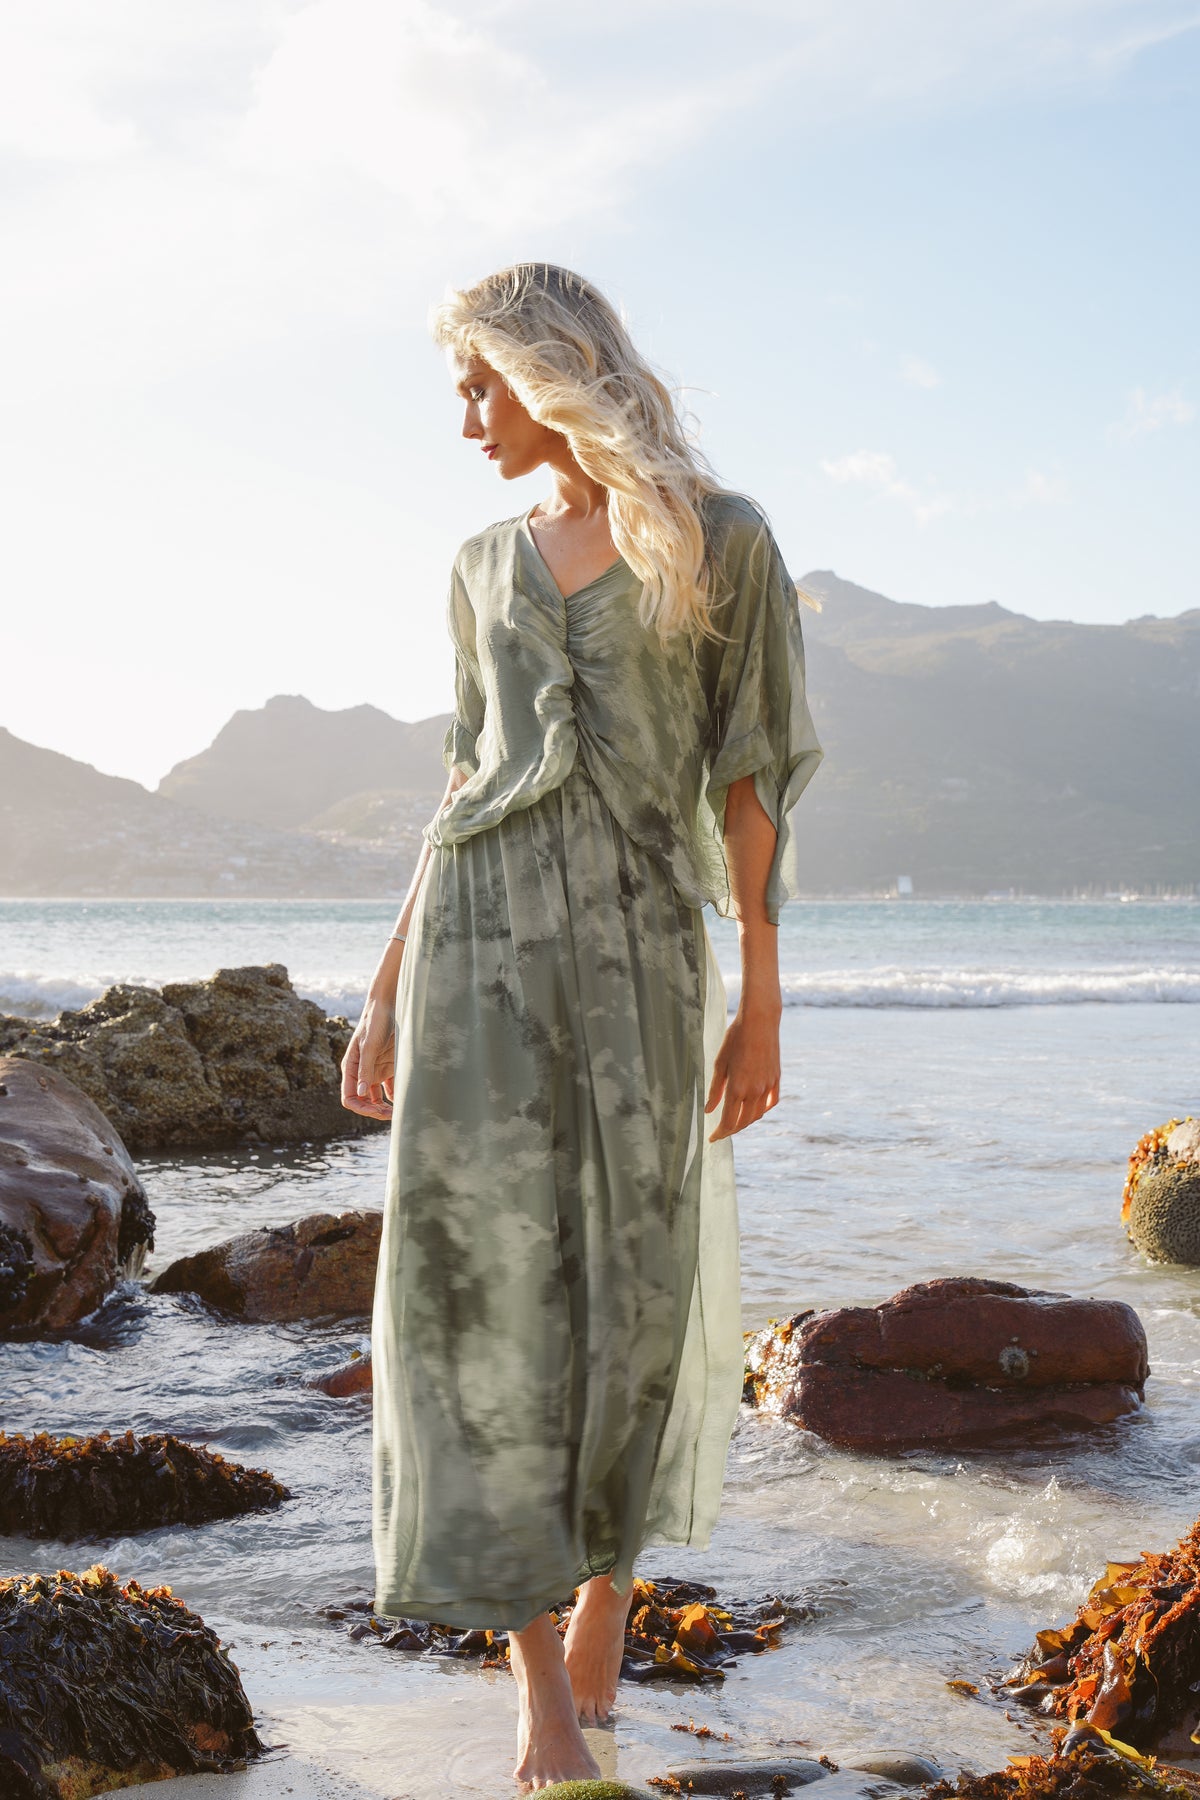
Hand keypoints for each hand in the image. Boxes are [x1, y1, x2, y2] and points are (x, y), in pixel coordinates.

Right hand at [340, 995, 395, 1119]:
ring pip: (376, 1098)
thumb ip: (364, 1068)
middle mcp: (360, 1073)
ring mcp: (374, 1071)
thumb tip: (360, 1092)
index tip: (377, 1112)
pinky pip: (389, 1088)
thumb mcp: (369, 1045)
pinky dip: (395, 1097)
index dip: (361, 1108)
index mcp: (350, 1068)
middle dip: (374, 1110)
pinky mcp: (387, 1067)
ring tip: (398, 1112)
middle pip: (363, 1101)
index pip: (350, 1097)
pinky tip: (404, 1101)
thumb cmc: (374, 1022)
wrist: (388, 1006)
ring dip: (384, 1107)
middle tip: (391, 1114)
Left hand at [704, 1000, 780, 1140]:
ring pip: (757, 1115)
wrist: (760, 1022)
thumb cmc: (735, 1039)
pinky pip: (770, 1103)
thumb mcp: (719, 1064)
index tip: (712, 1139)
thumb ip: (715, 1090)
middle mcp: (754, 1091)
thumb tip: (708, 1110)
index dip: (720, 1133)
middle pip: (743, 1122)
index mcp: (737, 1088)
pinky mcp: (776, 1079)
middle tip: (721, 1132)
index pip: (728, 1121)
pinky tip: (755, 1110)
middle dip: (731, 1130)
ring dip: (746, 1122)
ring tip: (736, 1121)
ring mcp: (767, 1086)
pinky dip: (762, 1110)